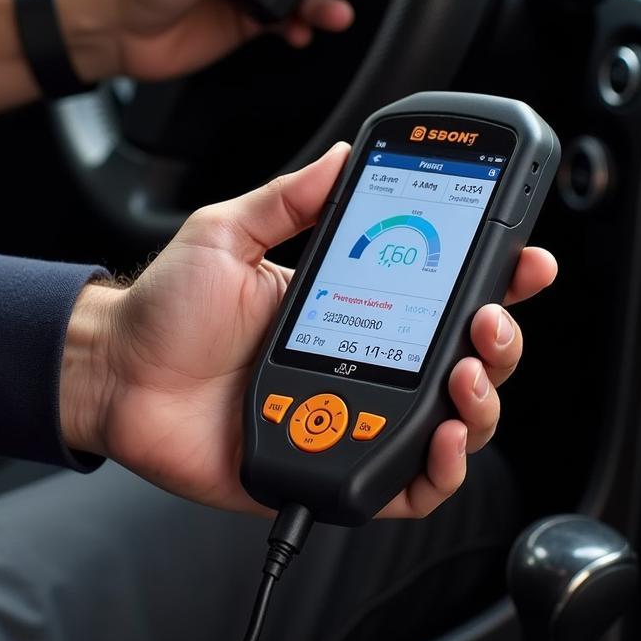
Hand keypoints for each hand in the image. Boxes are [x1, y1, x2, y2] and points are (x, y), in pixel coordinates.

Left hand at [60, 144, 556, 516]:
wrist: (114, 374)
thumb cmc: (166, 310)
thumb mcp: (229, 234)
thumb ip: (287, 199)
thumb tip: (341, 156)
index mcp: (351, 302)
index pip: (440, 292)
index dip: (495, 278)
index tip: (525, 257)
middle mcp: (364, 361)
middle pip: (464, 361)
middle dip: (500, 341)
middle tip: (491, 319)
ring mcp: (352, 415)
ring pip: (452, 423)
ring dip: (481, 402)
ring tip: (466, 376)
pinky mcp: (332, 467)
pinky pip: (407, 484)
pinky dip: (439, 469)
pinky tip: (439, 438)